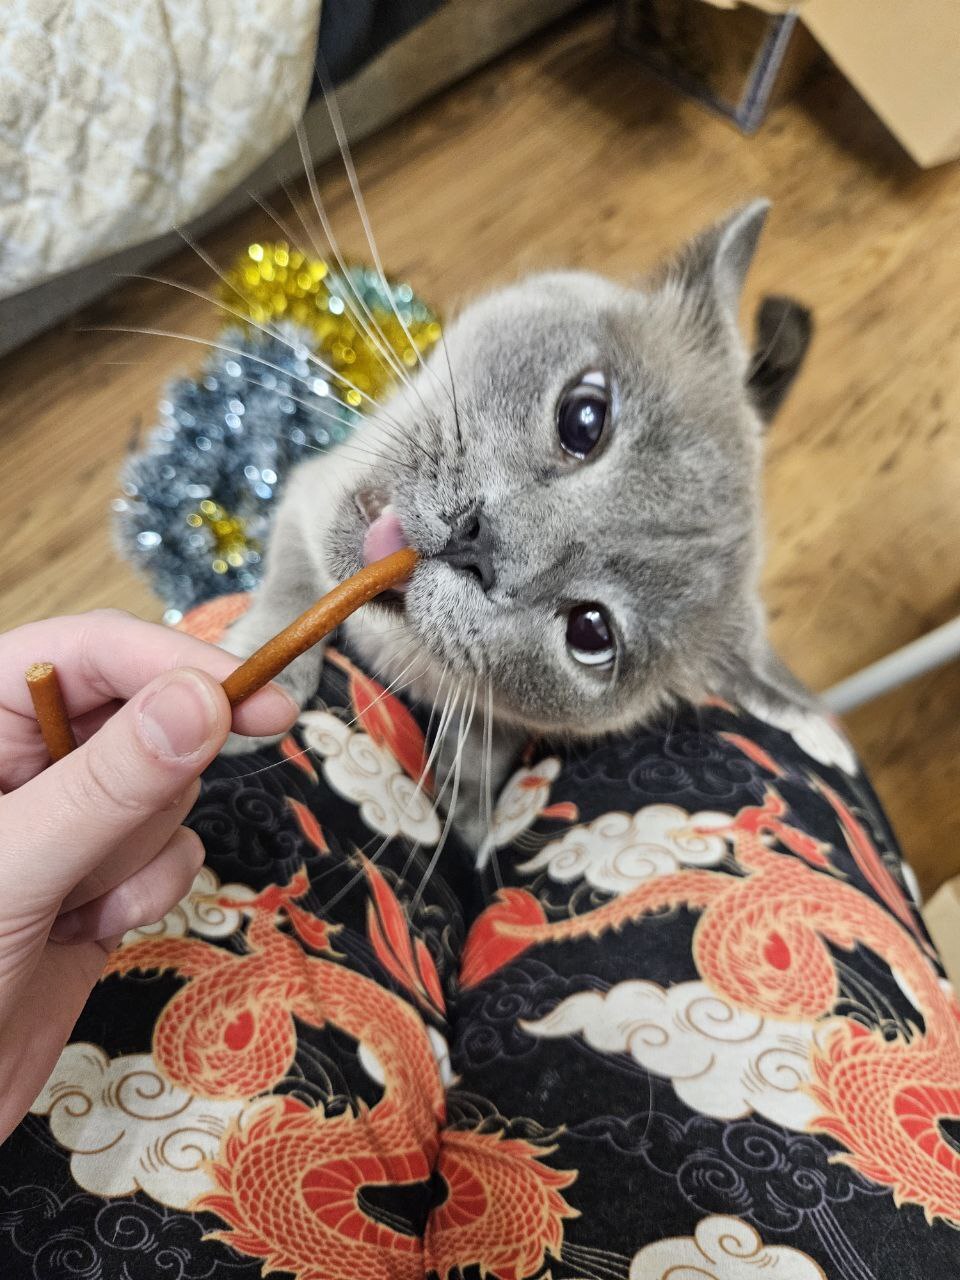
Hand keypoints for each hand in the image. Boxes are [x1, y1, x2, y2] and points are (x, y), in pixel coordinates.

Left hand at [0, 609, 297, 1140]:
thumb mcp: (12, 869)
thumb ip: (107, 784)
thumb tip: (204, 700)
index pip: (92, 651)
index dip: (176, 664)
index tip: (260, 699)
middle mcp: (24, 757)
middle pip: (146, 714)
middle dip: (147, 784)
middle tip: (114, 839)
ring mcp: (67, 819)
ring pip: (166, 789)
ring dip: (134, 854)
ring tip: (67, 905)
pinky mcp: (101, 876)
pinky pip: (171, 851)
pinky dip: (145, 893)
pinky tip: (83, 931)